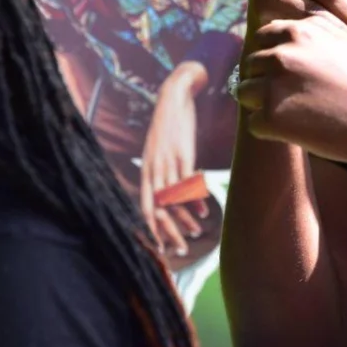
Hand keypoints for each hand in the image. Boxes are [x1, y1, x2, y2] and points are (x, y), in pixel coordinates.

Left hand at [141, 60, 208, 261]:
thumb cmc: (168, 127)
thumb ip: (162, 173)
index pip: (144, 206)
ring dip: (184, 219)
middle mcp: (153, 169)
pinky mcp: (182, 153)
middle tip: (178, 250)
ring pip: (173, 199)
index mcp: (146, 170)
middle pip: (157, 209)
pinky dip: (194, 199)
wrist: (173, 97)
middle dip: (167, 232)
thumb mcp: (159, 152)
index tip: (157, 247)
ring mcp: (167, 162)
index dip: (149, 228)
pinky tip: (202, 212)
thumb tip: (172, 196)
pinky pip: (187, 182)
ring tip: (195, 234)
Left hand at [235, 13, 346, 167]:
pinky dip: (271, 130)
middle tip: (296, 99)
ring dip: (264, 105)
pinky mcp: (272, 116)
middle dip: (266, 82)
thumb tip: (281, 31)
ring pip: (245, 92)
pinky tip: (300, 130)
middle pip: (250, 66)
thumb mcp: (343, 38)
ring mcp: (274, 84)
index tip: (293, 75)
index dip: (274, 59)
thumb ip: (311, 30)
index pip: (262, 39)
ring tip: (297, 114)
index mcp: (297, 30)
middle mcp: (282, 52)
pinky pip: (254, 123)